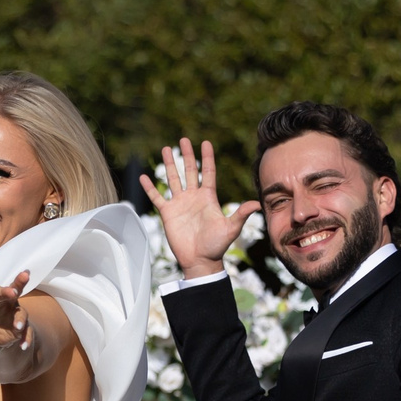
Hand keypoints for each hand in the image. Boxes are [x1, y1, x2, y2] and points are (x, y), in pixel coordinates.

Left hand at [0, 270, 32, 348]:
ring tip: (17, 327)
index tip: (12, 292)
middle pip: (16, 290)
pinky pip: (26, 332)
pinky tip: (23, 345)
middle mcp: (7, 301)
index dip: (6, 291)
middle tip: (25, 276)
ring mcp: (15, 314)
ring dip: (20, 320)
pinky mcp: (19, 328)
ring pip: (21, 314)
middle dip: (20, 284)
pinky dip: (26, 338)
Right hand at [139, 139, 250, 279]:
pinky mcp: (168, 213)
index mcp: (208, 197)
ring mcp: (180, 204)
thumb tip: (256, 203)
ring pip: (173, 179)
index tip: (205, 142)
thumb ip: (241, 214)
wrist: (200, 260)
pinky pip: (157, 197)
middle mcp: (194, 197)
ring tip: (166, 149)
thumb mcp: (231, 228)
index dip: (207, 157)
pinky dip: (150, 188)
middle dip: (187, 155)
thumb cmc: (216, 246)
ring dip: (170, 164)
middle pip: (190, 170)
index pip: (208, 172)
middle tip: (183, 140)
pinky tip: (143, 177)